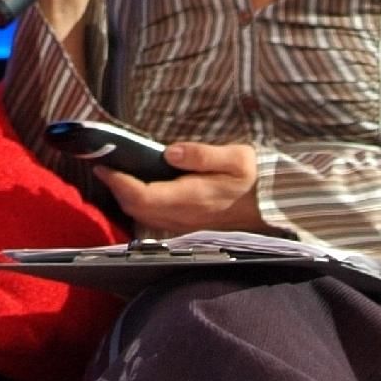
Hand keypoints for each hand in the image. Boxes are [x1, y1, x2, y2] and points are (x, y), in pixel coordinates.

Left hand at [99, 141, 267, 236]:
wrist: (276, 209)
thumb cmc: (257, 179)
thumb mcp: (238, 158)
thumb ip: (203, 155)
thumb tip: (171, 152)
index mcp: (191, 197)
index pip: (142, 195)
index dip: (118, 182)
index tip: (104, 165)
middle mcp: (183, 216)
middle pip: (136, 209)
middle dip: (116, 189)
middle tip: (105, 167)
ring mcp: (185, 225)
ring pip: (143, 218)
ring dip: (127, 200)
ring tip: (118, 177)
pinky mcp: (189, 228)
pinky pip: (155, 221)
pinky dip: (141, 207)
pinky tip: (141, 191)